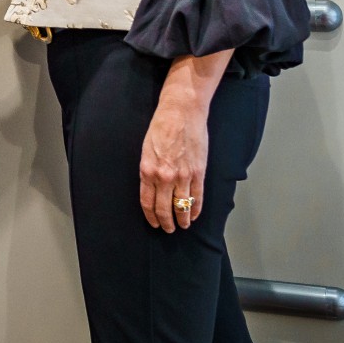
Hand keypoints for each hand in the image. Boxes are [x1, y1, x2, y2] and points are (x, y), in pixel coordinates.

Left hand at [139, 89, 209, 231]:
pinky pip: (197, 197)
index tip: (154, 223)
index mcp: (147, 170)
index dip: (151, 216)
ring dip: (182, 219)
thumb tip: (152, 188)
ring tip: (182, 226)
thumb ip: (149, 170)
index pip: (147, 202)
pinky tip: (194, 215)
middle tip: (168, 229)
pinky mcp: (198, 172)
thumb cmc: (161, 127)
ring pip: (182, 206)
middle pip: (164, 209)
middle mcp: (164, 176)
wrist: (181, 113)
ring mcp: (183, 176)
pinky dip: (196, 209)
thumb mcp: (146, 149)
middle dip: (166, 222)